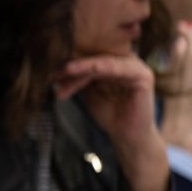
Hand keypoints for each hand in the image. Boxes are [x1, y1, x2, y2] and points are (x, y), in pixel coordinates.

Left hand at [54, 54, 168, 190]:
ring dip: (78, 67)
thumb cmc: (109, 114)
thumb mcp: (89, 91)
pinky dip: (93, 67)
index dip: (69, 58)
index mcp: (117, 60)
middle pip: (95, 55)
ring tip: (61, 72)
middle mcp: (128, 59)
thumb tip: (56, 64)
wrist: (126, 137)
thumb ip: (79, 76)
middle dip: (72, 63)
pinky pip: (114, 67)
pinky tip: (74, 70)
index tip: (49, 66)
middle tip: (52, 71)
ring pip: (101, 60)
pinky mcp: (142, 75)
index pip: (90, 53)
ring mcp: (136, 66)